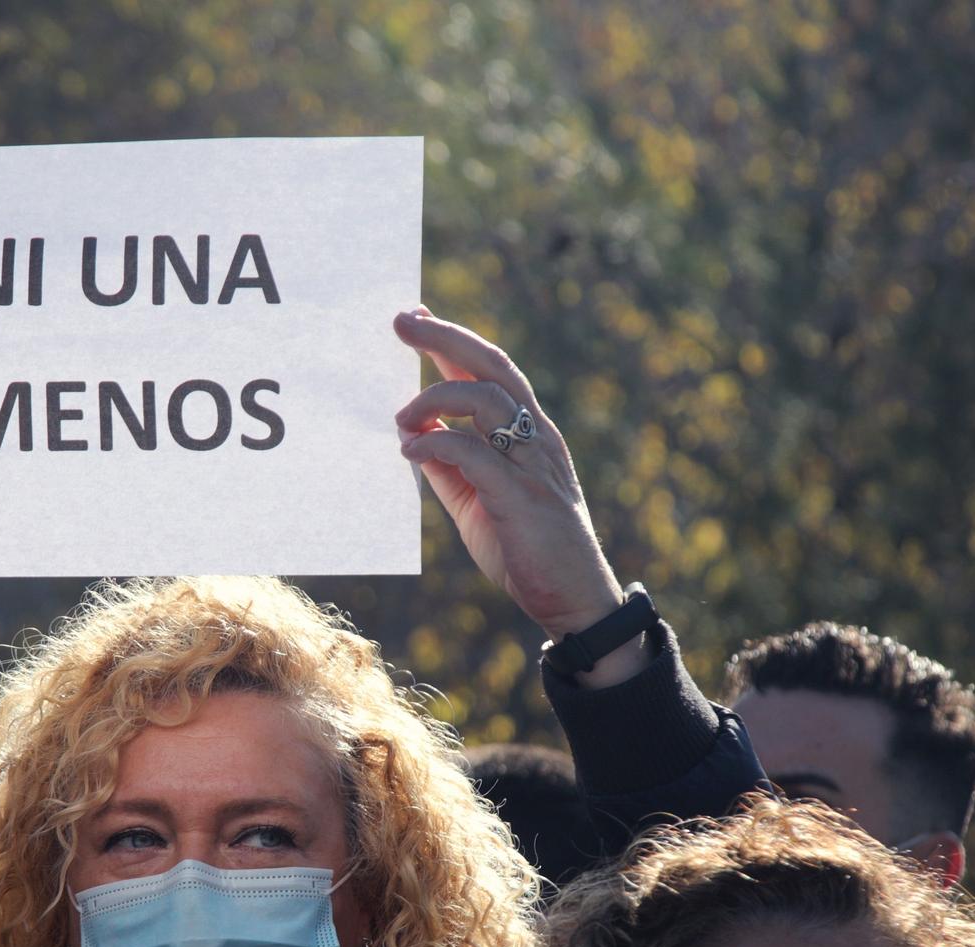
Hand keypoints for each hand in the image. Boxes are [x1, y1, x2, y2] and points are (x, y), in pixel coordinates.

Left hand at [393, 308, 645, 685]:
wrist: (573, 601)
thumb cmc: (527, 549)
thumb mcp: (477, 500)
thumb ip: (450, 467)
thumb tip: (414, 436)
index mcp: (530, 433)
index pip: (492, 370)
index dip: (453, 340)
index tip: (416, 317)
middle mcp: (537, 437)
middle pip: (493, 366)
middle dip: (445, 337)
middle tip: (402, 321)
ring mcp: (532, 464)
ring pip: (485, 399)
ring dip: (434, 396)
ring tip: (401, 417)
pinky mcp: (521, 496)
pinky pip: (473, 452)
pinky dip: (435, 441)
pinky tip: (409, 449)